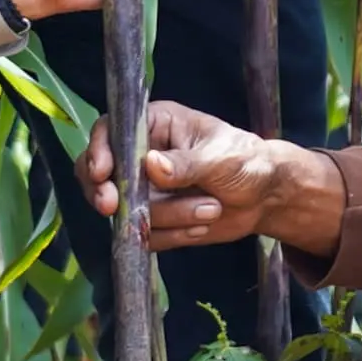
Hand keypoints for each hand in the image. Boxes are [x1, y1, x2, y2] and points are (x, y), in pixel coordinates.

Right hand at [81, 98, 342, 255]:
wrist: (264, 197)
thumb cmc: (245, 161)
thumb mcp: (220, 157)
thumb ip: (186, 163)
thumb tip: (150, 165)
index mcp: (154, 125)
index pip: (110, 131)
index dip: (98, 151)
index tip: (101, 173)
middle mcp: (140, 157)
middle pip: (97, 174)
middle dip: (105, 193)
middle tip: (112, 206)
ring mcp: (144, 191)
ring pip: (128, 210)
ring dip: (169, 216)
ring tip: (211, 208)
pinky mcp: (152, 220)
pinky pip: (146, 235)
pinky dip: (173, 234)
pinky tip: (202, 224)